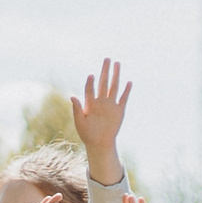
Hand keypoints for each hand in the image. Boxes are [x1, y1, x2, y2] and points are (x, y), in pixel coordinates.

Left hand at [72, 58, 131, 184]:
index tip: (91, 76)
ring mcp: (110, 105)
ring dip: (116, 75)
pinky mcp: (119, 110)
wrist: (99, 143)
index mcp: (90, 103)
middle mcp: (101, 101)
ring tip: (117, 64)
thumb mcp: (80, 122)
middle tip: (107, 59)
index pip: (90, 89)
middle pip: (104, 82)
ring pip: (114, 87)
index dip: (90, 82)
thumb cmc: (87, 134)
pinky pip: (123, 98)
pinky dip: (126, 91)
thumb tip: (72, 96)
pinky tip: (129, 82)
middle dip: (105, 70)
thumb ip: (77, 109)